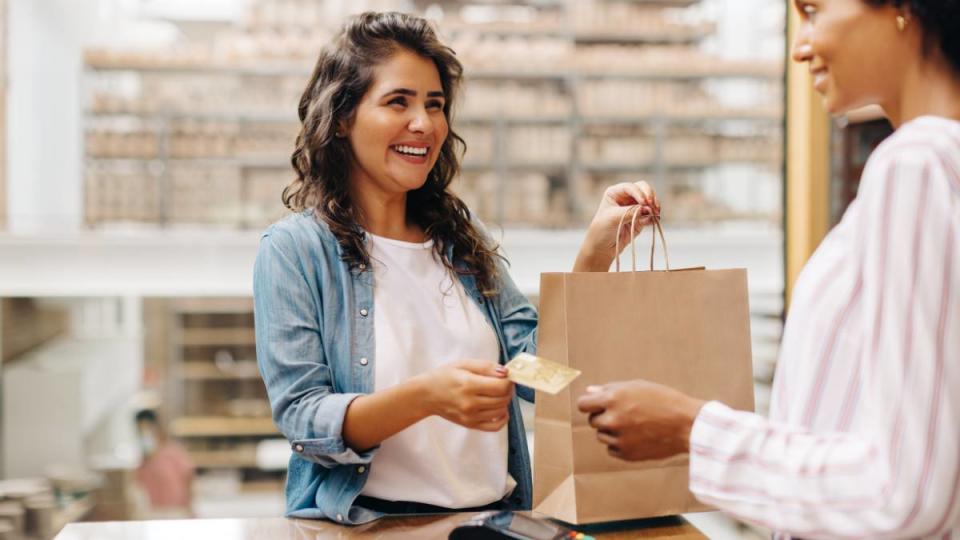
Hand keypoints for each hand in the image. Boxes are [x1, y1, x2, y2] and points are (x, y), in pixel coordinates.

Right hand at [419, 359, 513, 431]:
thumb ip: (486, 367)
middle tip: (501, 383)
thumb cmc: (444, 376)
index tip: (506, 376)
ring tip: (496, 393)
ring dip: (504, 401)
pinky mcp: (470, 425)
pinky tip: (498, 409)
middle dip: (507, 389)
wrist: (426, 395)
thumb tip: (506, 372)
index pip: (501, 387)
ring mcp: (471, 417)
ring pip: (501, 411)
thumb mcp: (463, 364)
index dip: (508, 380)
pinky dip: (502, 418)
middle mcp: (470, 403)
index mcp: (469, 385)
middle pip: (503, 399)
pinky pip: (495, 426)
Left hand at [574, 181, 660, 271]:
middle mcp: (626, 197)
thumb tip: (647, 209)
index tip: (644, 202)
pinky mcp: (641, 218)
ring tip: (656, 214)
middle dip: (650, 196)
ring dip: (654, 206)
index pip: (630, 187)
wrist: (602, 247)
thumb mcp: (613, 218)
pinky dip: (654, 216)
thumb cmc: (601, 230)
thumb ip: (630, 212)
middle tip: (653, 206)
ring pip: (650, 200)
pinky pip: (651, 214)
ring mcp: (635, 207)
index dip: (639, 192)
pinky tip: (654, 220)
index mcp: (615, 192)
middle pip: (643, 189)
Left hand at [576, 379, 704, 460]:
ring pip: (602, 436)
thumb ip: (610, 389)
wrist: (687, 425)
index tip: (596, 405)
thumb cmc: (664, 400)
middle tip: (625, 414)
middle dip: (604, 417)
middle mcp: (613, 419)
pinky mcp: (627, 454)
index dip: (589, 403)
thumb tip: (589, 391)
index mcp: (613, 399)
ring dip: (611, 431)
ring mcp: (619, 438)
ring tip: (634, 425)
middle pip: (593, 421)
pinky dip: (620, 444)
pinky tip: (637, 437)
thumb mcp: (637, 387)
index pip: (583, 404)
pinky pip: (612, 449)